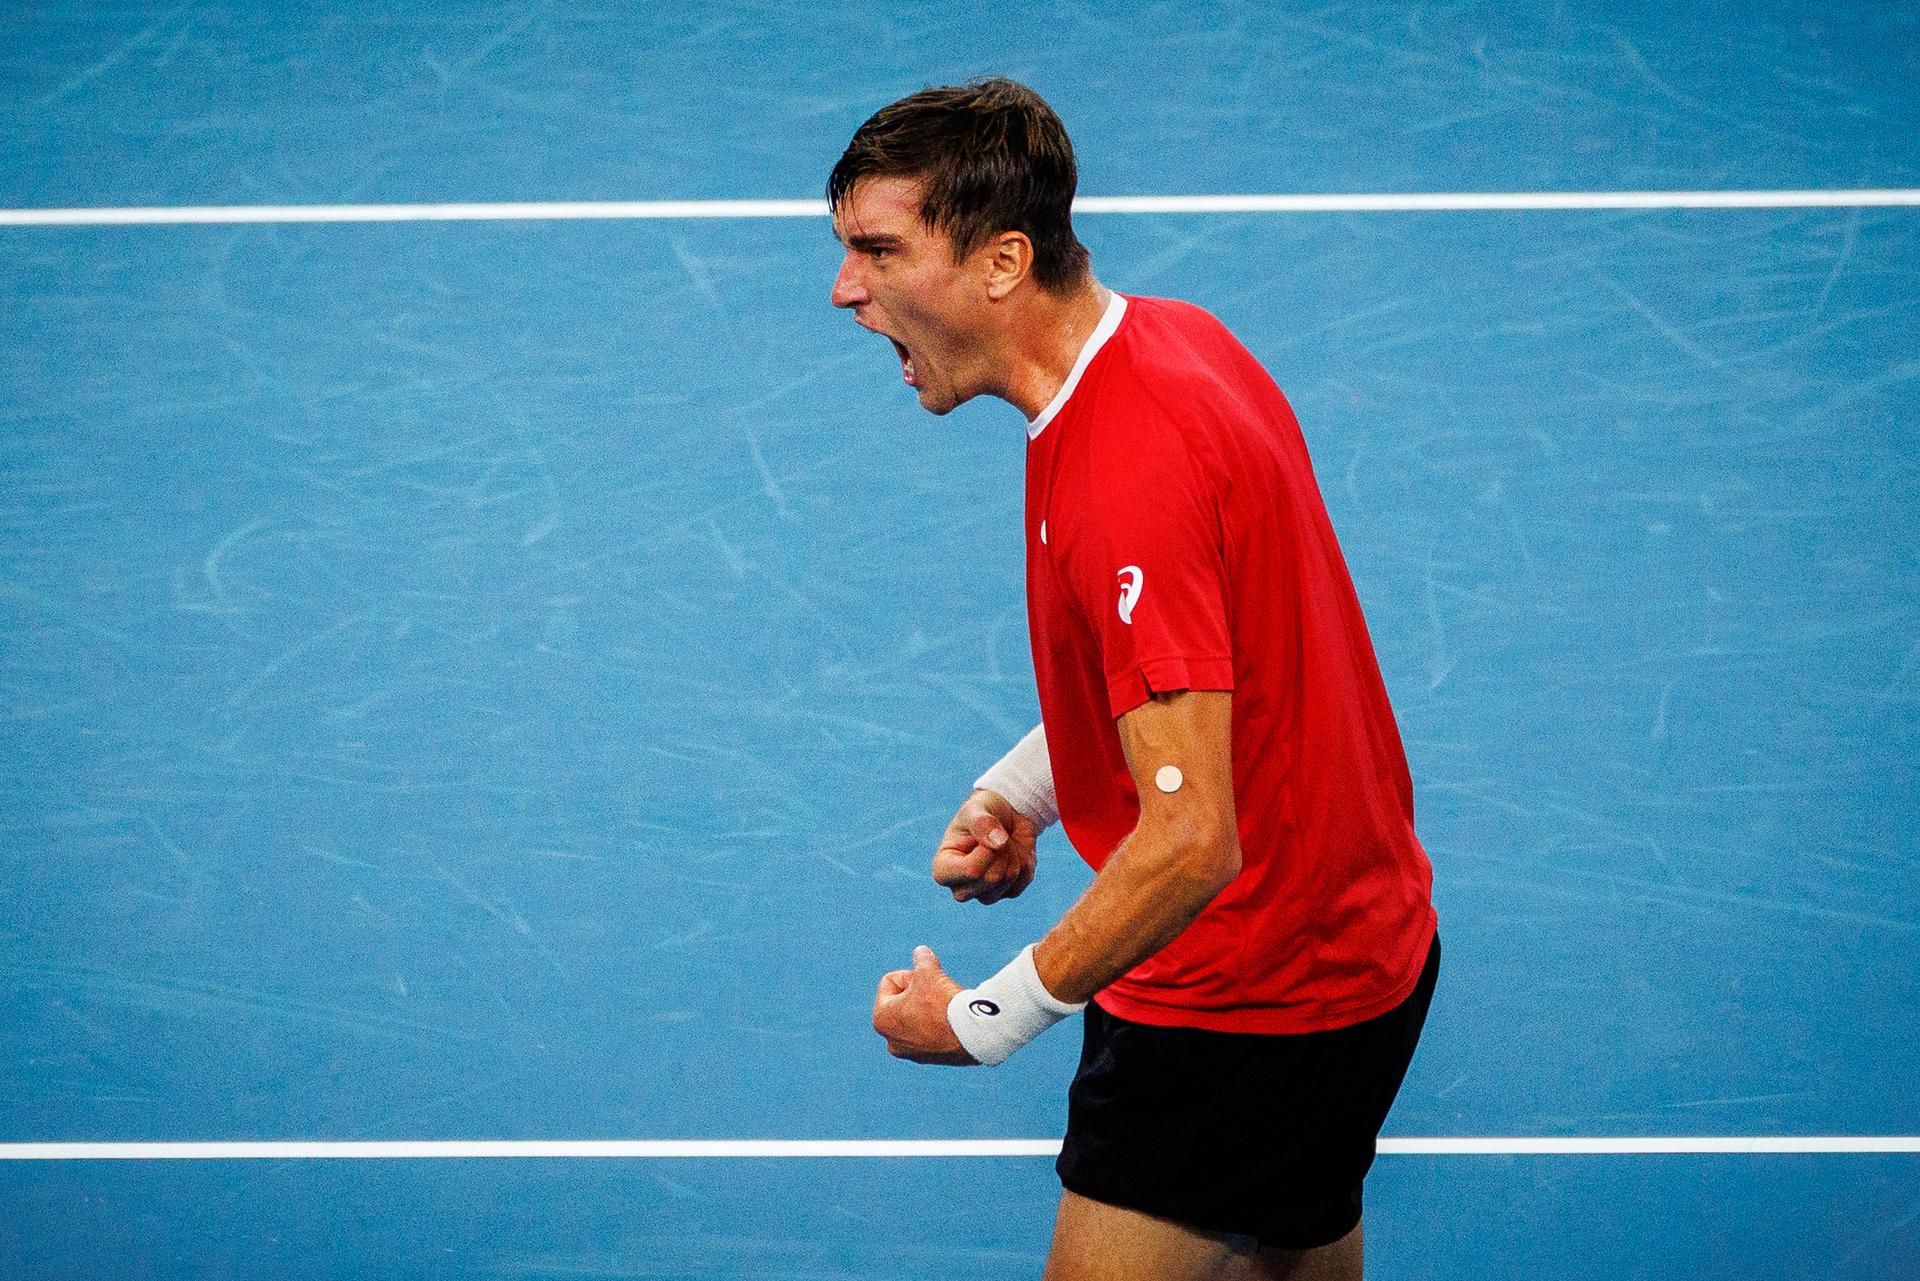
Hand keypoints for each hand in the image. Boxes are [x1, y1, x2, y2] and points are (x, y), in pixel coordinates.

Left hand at [872, 945, 976, 1064]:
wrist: (971, 1033)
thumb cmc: (942, 1002)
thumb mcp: (928, 971)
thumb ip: (922, 958)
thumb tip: (921, 952)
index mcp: (881, 1019)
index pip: (891, 981)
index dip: (911, 975)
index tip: (926, 982)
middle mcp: (891, 1040)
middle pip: (903, 1000)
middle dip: (919, 991)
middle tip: (937, 993)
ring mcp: (910, 1053)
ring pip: (917, 1016)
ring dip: (929, 1007)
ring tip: (945, 1008)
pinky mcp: (930, 1058)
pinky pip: (931, 1032)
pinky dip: (939, 1024)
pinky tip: (952, 1022)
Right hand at [931, 790, 1037, 903]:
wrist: (1007, 814)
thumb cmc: (982, 812)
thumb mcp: (976, 809)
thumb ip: (982, 823)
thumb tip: (999, 843)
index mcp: (944, 869)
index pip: (970, 872)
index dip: (986, 852)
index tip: (985, 834)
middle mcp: (960, 887)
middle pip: (990, 879)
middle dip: (1001, 853)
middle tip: (997, 836)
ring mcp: (984, 893)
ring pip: (1008, 880)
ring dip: (1013, 855)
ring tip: (1004, 841)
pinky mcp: (1007, 893)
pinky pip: (1024, 879)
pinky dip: (1025, 860)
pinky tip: (1014, 851)